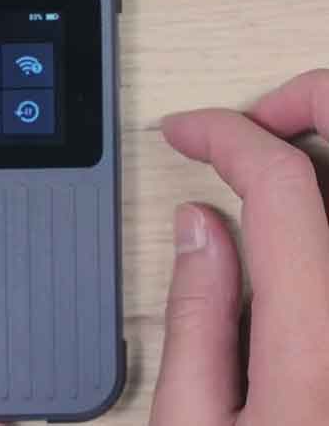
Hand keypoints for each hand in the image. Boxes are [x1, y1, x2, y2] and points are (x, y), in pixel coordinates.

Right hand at [150, 69, 328, 424]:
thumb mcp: (196, 425)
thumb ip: (198, 311)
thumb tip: (201, 224)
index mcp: (323, 342)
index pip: (285, 182)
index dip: (225, 134)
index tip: (183, 132)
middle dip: (308, 105)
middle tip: (252, 125)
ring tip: (279, 164)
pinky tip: (309, 218)